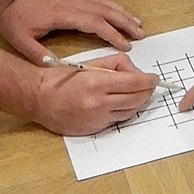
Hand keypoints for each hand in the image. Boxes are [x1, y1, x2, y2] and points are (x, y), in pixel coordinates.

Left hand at [0, 0, 144, 63]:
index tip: (126, 46)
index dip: (113, 34)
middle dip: (125, 23)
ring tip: (136, 21)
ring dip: (121, 11)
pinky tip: (111, 3)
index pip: (95, 24)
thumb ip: (39, 56)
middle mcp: (73, 3)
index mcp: (64, 16)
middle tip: (141, 34)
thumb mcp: (21, 42)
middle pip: (106, 11)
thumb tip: (57, 68)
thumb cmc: (15, 20)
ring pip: (103, 1)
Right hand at [31, 53, 160, 134]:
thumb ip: (115, 66)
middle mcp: (99, 103)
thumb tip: (135, 72)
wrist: (39, 99)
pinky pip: (117, 120)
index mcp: (98, 83)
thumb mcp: (89, 64)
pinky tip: (123, 104)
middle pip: (137, 99)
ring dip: (138, 103)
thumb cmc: (62, 78)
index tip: (154, 78)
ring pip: (130, 112)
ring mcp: (97, 118)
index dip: (149, 80)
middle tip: (150, 86)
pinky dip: (124, 112)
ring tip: (138, 94)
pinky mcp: (94, 128)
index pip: (135, 82)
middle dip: (147, 92)